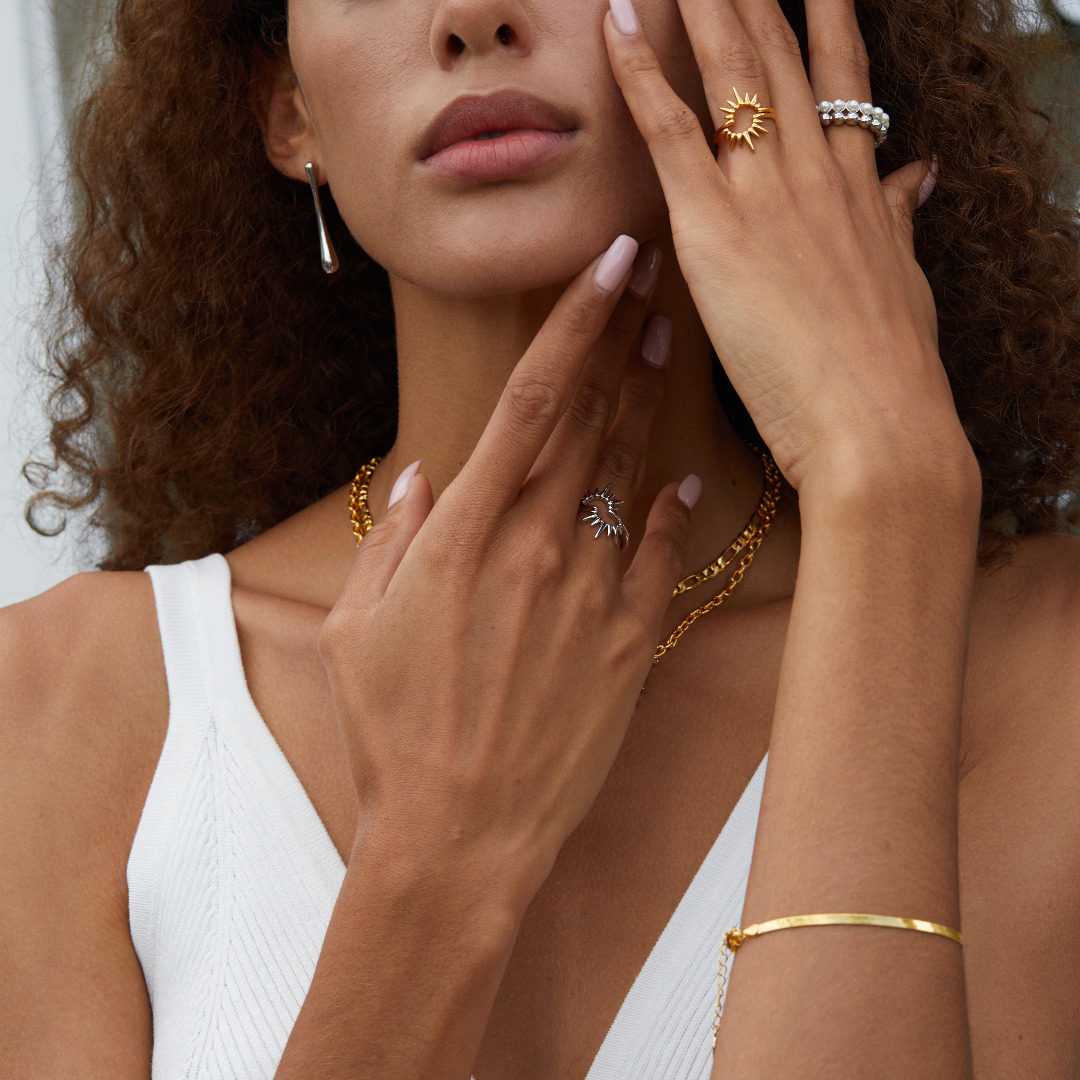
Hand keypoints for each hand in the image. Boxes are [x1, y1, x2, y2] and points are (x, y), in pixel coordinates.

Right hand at [318, 238, 693, 898]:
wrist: (462, 837)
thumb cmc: (397, 733)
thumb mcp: (357, 629)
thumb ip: (395, 538)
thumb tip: (426, 475)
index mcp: (467, 535)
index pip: (531, 400)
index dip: (574, 323)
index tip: (609, 262)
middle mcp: (538, 549)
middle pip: (589, 419)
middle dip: (621, 338)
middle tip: (654, 275)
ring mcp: (591, 595)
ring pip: (629, 472)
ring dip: (649, 400)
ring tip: (669, 340)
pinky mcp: (628, 643)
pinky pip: (660, 556)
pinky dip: (671, 507)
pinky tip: (682, 470)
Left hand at [604, 0, 972, 491]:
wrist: (880, 427)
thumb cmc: (890, 374)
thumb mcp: (903, 283)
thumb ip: (898, 222)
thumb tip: (914, 177)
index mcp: (856, 186)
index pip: (838, 78)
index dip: (824, 17)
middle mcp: (815, 171)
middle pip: (780, 54)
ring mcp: (767, 194)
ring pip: (730, 70)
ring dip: (702, 3)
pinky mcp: (717, 230)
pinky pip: (672, 132)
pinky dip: (643, 73)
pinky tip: (618, 23)